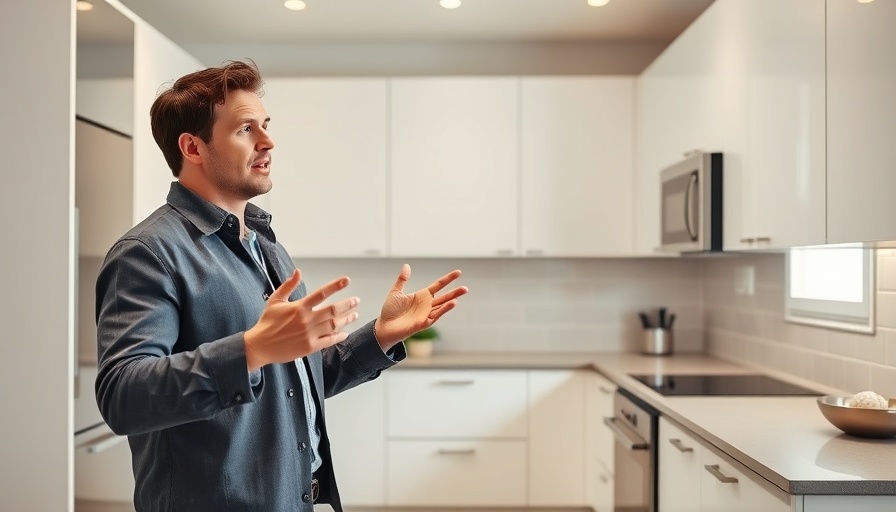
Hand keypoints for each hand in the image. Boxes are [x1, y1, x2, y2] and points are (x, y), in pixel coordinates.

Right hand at [244, 269, 359, 370]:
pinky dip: (339, 336)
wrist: (260, 346)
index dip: (335, 286)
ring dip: (346, 319)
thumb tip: (298, 271)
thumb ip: (288, 286)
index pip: (321, 293)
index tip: (346, 280)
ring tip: (355, 314)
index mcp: (299, 307)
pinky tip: (345, 333)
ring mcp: (309, 334)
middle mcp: (306, 320)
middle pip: (333, 310)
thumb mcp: (275, 301)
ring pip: (334, 325)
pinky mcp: (310, 347)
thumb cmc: (267, 322)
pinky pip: (329, 340)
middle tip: (356, 300)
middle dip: (347, 304)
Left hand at [374, 264, 467, 348]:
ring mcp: (426, 314)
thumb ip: (402, 279)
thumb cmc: (390, 311)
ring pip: (443, 306)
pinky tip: (451, 304)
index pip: (438, 285)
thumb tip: (407, 266)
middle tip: (466, 288)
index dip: (448, 279)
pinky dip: (444, 310)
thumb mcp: (396, 292)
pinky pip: (436, 316)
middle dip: (455, 292)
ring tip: (462, 293)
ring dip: (452, 300)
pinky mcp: (423, 323)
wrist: (384, 326)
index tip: (458, 272)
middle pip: (444, 296)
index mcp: (422, 296)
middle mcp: (427, 305)